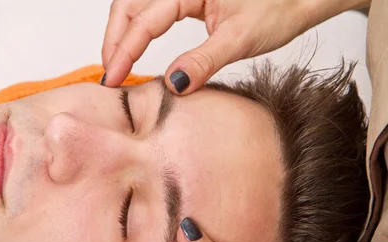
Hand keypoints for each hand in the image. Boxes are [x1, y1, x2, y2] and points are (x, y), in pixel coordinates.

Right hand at [101, 0, 365, 93]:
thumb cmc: (279, 8)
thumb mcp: (241, 39)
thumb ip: (203, 61)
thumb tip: (172, 84)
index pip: (144, 20)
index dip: (124, 51)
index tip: (112, 79)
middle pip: (129, 6)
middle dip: (114, 40)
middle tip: (110, 76)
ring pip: (135, 6)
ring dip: (121, 34)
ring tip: (117, 65)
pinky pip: (150, 10)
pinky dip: (136, 29)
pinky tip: (134, 48)